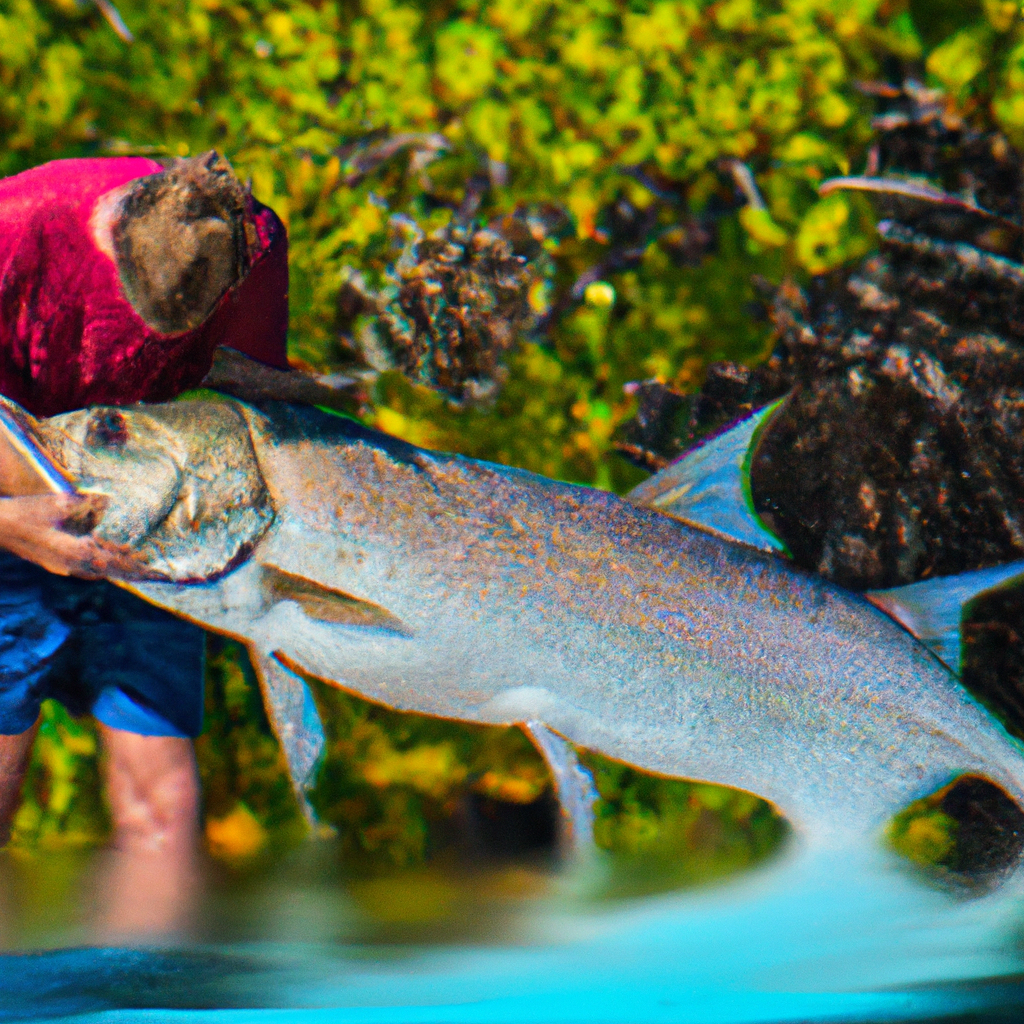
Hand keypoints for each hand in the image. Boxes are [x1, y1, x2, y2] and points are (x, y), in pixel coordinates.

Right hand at [0, 493, 154, 580]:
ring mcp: (63, 567)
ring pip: (99, 571)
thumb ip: (85, 502)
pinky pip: (87, 568)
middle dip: (132, 570)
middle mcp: (71, 565)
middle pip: (110, 571)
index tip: (154, 570)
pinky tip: (109, 557)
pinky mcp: (56, 563)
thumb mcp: (56, 503)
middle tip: (155, 573)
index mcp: (74, 553)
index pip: (113, 562)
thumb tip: (108, 499)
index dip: (135, 566)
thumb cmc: (24, 513)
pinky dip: (103, 564)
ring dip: (119, 568)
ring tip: (139, 566)